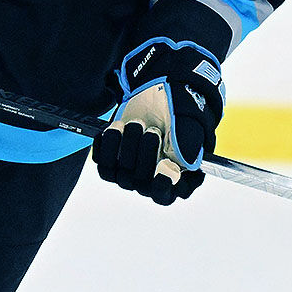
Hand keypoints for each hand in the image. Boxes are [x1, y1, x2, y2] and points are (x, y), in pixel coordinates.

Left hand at [93, 38, 224, 204]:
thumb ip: (189, 142)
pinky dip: (106, 143)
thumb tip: (183, 162)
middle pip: (140, 184)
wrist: (157, 95)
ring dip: (127, 144)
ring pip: (119, 174)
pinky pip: (101, 163)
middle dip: (145, 152)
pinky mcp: (112, 160)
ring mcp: (131, 172)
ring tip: (136, 123)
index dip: (161, 184)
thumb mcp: (190, 123)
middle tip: (151, 129)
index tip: (164, 164)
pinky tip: (116, 127)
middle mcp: (152, 181)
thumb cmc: (179, 112)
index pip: (164, 196)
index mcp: (178, 179)